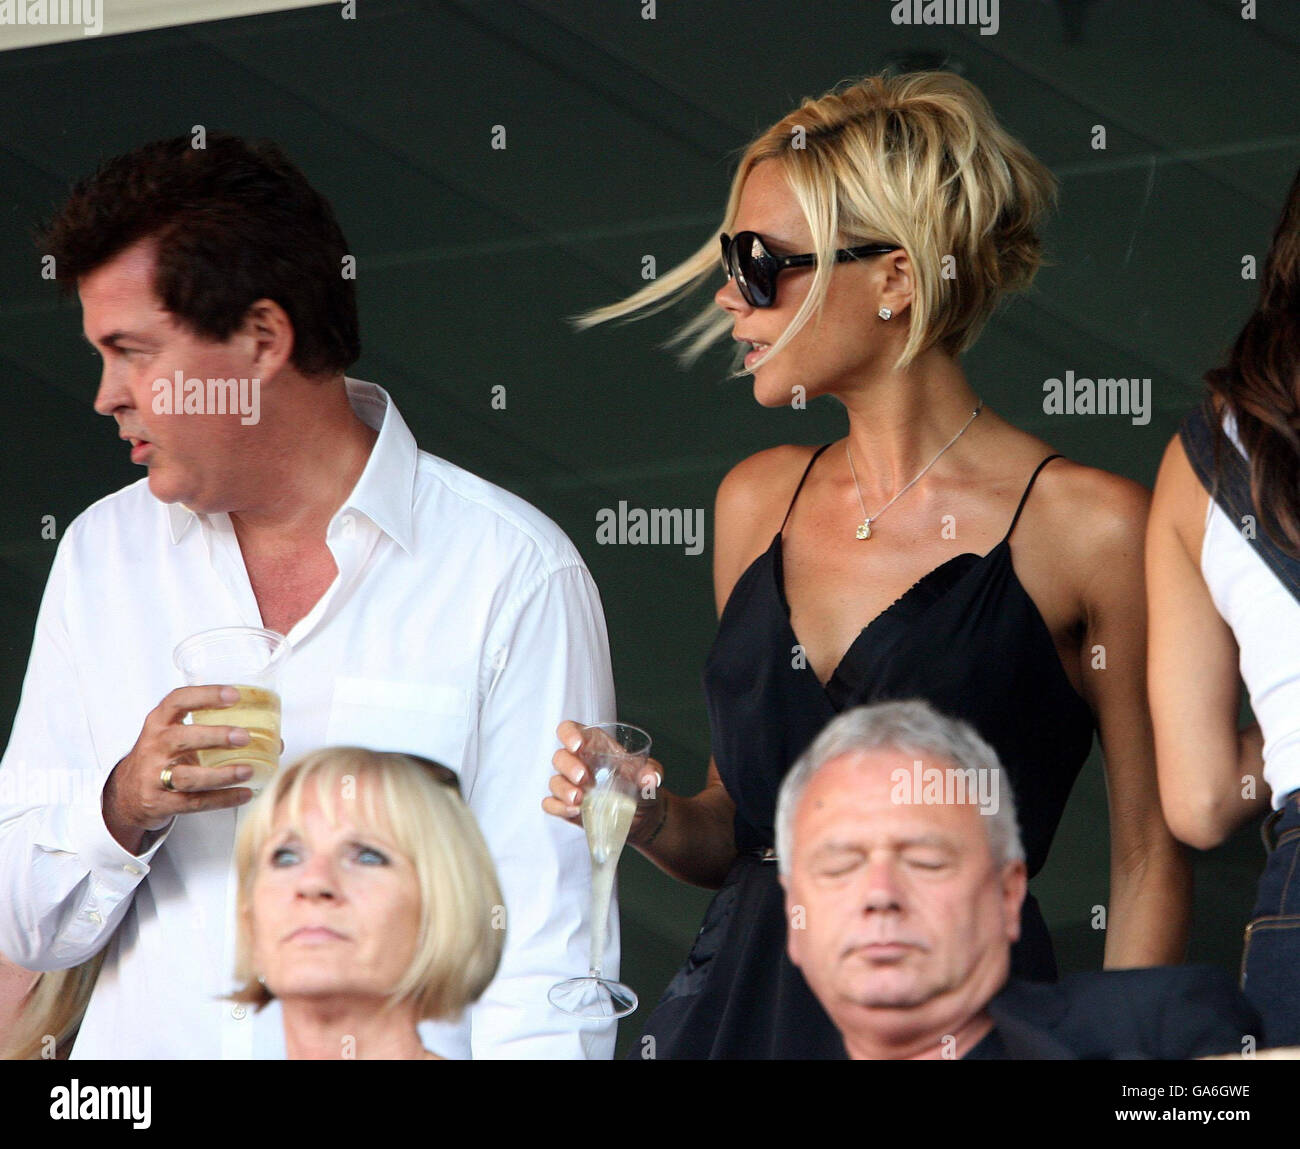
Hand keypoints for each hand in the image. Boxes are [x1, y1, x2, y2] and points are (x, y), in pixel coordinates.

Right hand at [102, 685, 257, 852]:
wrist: (128, 793)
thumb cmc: (164, 757)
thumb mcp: (176, 736)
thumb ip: (214, 731)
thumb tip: (275, 740)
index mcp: (159, 722)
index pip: (177, 701)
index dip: (205, 695)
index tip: (234, 695)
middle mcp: (154, 746)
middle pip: (181, 738)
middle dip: (214, 736)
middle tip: (245, 737)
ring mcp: (154, 776)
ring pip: (187, 777)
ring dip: (221, 775)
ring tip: (248, 771)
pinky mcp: (161, 802)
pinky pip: (195, 803)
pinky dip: (222, 799)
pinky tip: (244, 794)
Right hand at [543, 720, 665, 844]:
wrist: (643, 815)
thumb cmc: (641, 786)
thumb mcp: (650, 775)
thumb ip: (652, 772)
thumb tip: (651, 778)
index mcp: (594, 746)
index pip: (571, 731)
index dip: (569, 734)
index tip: (577, 745)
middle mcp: (579, 763)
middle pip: (560, 756)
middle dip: (568, 766)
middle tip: (583, 778)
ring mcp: (571, 785)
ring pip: (555, 781)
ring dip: (563, 789)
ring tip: (579, 799)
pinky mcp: (568, 806)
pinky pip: (551, 804)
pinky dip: (558, 807)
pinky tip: (574, 811)